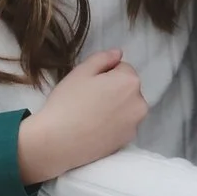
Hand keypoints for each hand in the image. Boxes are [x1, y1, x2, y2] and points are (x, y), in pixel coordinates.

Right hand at [17, 50, 146, 183]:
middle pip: (127, 88)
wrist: (56, 142)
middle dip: (113, 89)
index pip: (122, 68)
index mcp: (130, 81)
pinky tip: (94, 128)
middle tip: (88, 99)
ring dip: (115, 107)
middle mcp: (140, 103)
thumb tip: (118, 53)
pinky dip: (113, 124)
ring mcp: (135, 124)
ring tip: (90, 115)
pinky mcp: (127, 141)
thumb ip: (103, 58)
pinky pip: (123, 125)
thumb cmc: (67, 102)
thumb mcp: (81, 72)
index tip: (88, 84)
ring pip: (126, 107)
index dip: (104, 73)